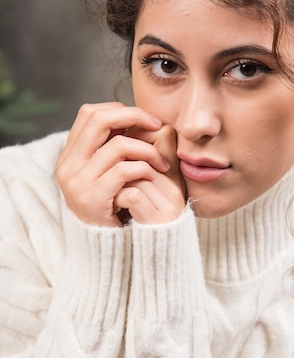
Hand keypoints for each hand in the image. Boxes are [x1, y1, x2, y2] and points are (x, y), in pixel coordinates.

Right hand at [57, 103, 180, 226]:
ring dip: (147, 150)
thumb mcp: (115, 170)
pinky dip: (144, 168)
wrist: (109, 248)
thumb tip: (144, 118)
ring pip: (118, 145)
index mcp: (70, 155)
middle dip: (133, 116)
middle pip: (99, 119)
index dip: (119, 110)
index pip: (90, 113)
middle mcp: (68, 166)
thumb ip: (121, 145)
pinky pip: (124, 170)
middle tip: (157, 124)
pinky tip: (154, 175)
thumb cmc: (118, 205)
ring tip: (161, 162)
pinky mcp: (91, 198)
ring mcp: (76, 182)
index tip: (145, 119)